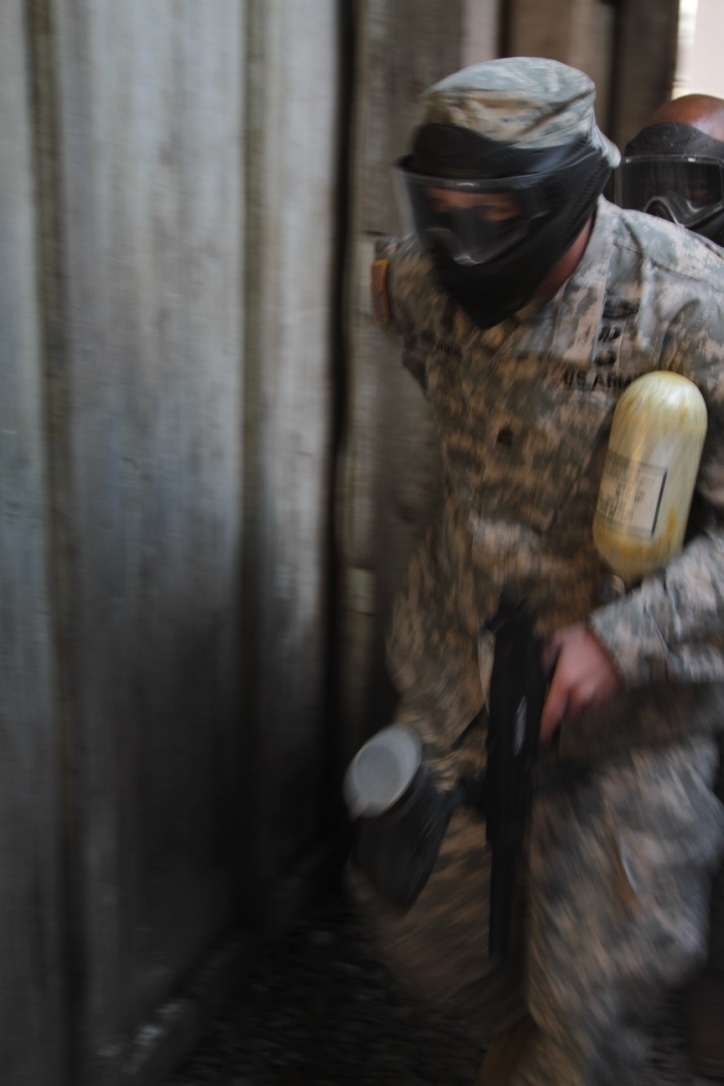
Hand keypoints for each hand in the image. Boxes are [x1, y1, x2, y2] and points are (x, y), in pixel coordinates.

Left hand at [539, 623, 622, 744]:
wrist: (623, 640)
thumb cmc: (591, 639)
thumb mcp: (561, 640)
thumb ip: (546, 658)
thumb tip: (539, 671)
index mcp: (565, 680)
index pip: (551, 713)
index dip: (545, 729)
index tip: (541, 739)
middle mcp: (581, 694)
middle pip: (566, 715)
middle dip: (562, 709)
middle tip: (563, 693)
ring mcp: (597, 698)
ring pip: (581, 711)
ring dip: (577, 704)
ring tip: (579, 683)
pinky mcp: (609, 698)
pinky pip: (594, 706)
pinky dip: (590, 700)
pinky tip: (591, 683)